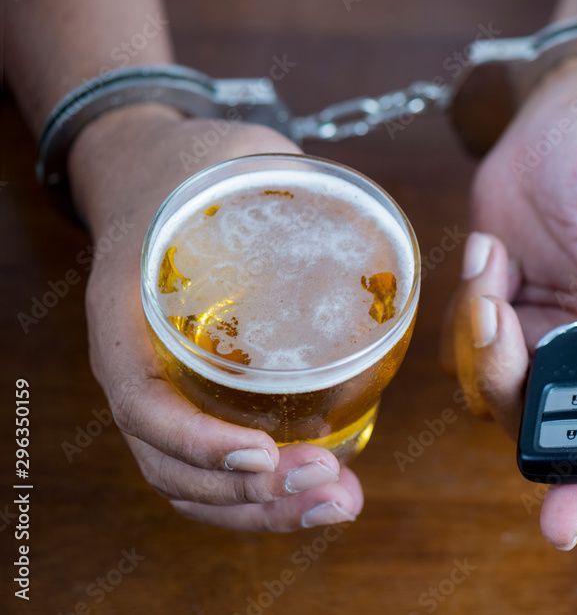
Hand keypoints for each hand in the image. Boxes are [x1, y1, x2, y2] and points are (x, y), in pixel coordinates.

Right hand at [69, 104, 362, 530]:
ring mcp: (163, 388)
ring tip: (340, 504)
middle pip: (169, 465)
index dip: (195, 441)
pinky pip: (213, 467)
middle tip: (328, 486)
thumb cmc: (190, 167)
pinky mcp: (197, 397)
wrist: (153, 176)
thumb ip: (284, 177)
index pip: (142, 401)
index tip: (263, 453)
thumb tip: (359, 207)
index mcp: (128, 313)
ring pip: (191, 482)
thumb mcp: (230, 155)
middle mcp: (136, 365)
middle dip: (249, 494)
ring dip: (263, 509)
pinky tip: (324, 492)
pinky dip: (262, 496)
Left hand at [443, 56, 576, 549]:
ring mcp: (541, 335)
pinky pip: (463, 344)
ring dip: (481, 333)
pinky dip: (465, 306)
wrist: (560, 120)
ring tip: (496, 262)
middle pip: (543, 413)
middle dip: (510, 378)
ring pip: (494, 384)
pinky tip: (489, 254)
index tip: (560, 526)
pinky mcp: (498, 311)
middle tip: (497, 308)